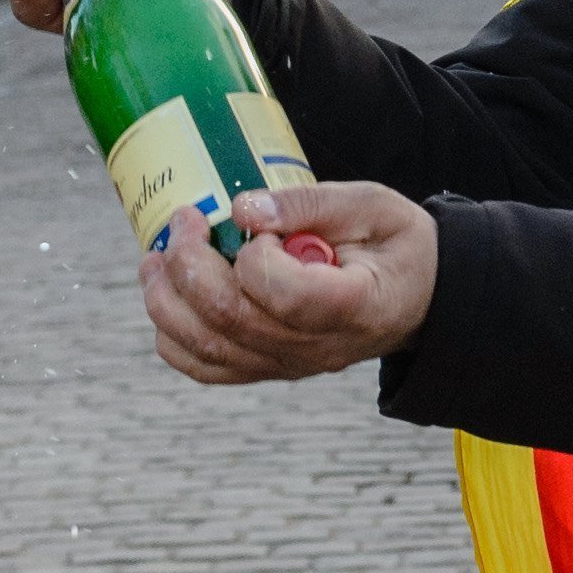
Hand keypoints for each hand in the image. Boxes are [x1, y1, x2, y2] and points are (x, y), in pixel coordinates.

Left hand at [140, 183, 437, 383]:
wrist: (416, 297)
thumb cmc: (395, 245)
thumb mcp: (371, 205)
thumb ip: (310, 203)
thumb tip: (243, 207)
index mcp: (354, 307)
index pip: (286, 296)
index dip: (257, 257)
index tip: (259, 223)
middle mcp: (317, 348)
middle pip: (233, 321)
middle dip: (190, 265)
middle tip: (185, 219)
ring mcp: (290, 365)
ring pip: (208, 350)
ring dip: (167, 302)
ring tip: (155, 258)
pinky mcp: (269, 368)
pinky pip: (208, 367)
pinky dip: (174, 336)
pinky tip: (166, 295)